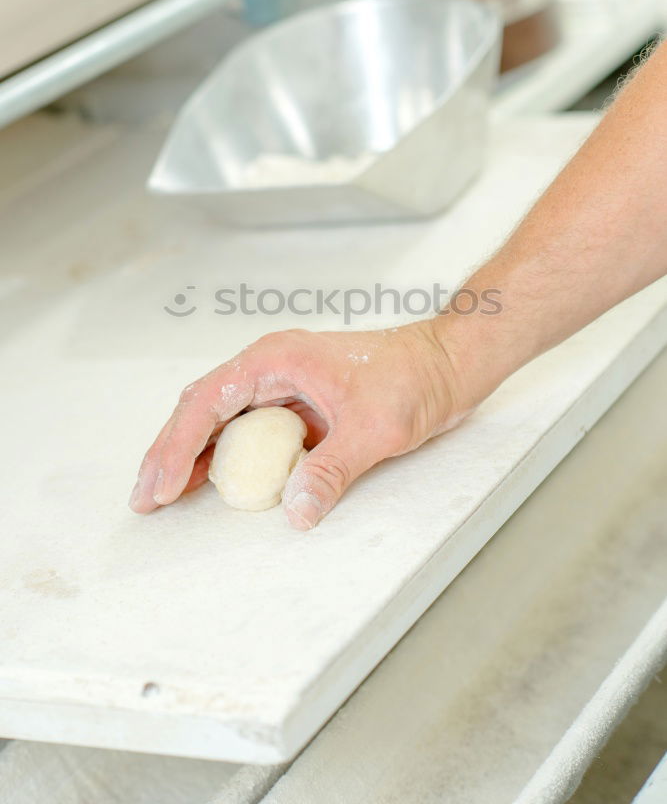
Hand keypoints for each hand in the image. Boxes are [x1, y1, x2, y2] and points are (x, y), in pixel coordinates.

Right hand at [128, 320, 463, 529]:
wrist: (447, 364)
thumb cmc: (415, 378)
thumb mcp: (375, 428)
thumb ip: (332, 469)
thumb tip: (296, 513)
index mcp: (277, 359)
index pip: (208, 401)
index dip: (176, 446)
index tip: (159, 485)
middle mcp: (271, 368)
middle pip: (202, 408)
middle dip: (169, 452)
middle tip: (145, 496)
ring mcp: (282, 385)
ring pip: (220, 419)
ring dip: (190, 455)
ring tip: (162, 494)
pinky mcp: (297, 405)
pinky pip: (248, 431)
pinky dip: (224, 456)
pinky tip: (210, 482)